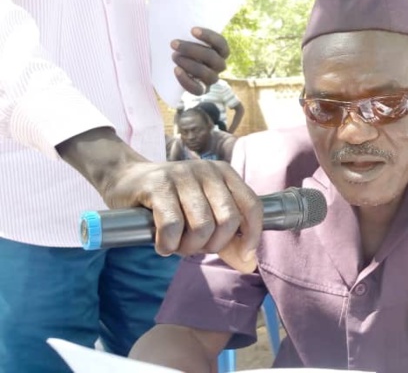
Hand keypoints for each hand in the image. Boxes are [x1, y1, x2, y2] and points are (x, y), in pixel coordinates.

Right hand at [101, 160, 261, 272]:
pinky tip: (161, 245)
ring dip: (188, 247)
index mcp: (225, 174)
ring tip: (176, 246)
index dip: (253, 234)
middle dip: (214, 244)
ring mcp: (182, 174)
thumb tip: (249, 265)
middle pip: (228, 219)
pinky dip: (168, 244)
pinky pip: (172, 225)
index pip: (253, 206)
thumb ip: (227, 242)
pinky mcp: (157, 184)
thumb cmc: (171, 203)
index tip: (244, 255)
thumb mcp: (203, 219)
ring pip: (202, 225)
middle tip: (195, 248)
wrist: (125, 180)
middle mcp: (207, 171)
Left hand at [171, 27, 230, 94]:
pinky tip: (176, 70)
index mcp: (220, 51)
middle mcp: (219, 65)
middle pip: (213, 59)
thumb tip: (169, 3)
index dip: (209, 37)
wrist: (176, 67)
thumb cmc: (182, 46)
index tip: (192, 30)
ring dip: (190, 64)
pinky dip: (187, 81)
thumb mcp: (186, 35)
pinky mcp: (202, 90)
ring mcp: (211, 79)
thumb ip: (184, 25)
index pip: (222, 44)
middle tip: (173, 43)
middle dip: (193, 50)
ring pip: (208, 74)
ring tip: (173, 56)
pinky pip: (198, 90)